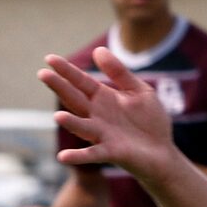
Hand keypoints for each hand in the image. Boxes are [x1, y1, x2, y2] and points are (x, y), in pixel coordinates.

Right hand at [41, 47, 176, 179]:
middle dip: (60, 88)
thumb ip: (120, 73)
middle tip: (43, 74)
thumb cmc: (150, 121)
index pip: (81, 81)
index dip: (66, 70)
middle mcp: (96, 115)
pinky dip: (78, 156)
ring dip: (70, 123)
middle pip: (75, 99)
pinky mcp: (111, 152)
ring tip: (57, 116)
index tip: (50, 58)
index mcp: (103, 98)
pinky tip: (63, 157)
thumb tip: (99, 49)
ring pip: (81, 127)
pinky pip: (92, 154)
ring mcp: (102, 134)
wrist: (164, 152)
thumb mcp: (139, 91)